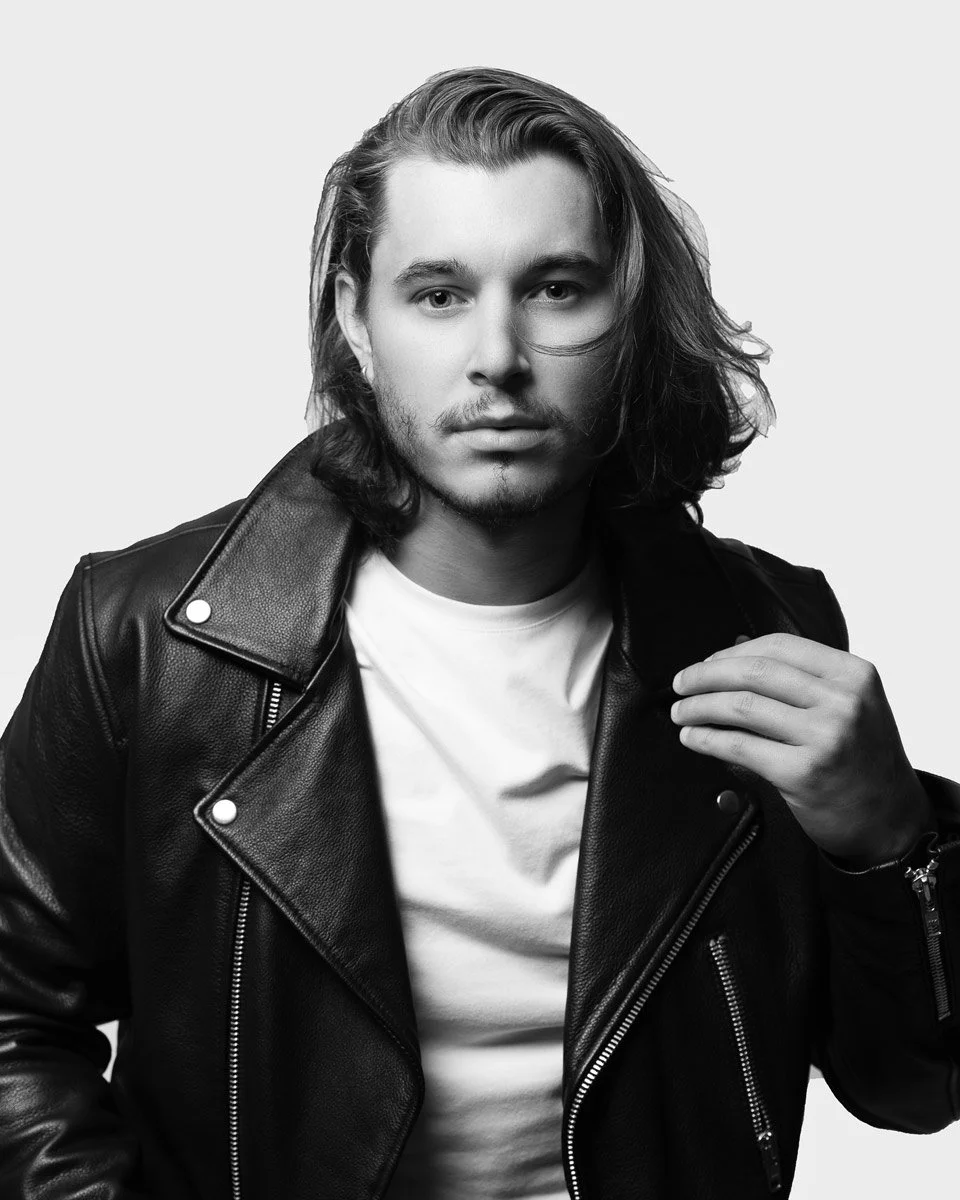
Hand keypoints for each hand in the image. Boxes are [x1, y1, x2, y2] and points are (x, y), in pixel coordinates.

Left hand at [670, 633, 936, 863]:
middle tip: (680, 685)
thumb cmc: (861, 758)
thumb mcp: (848, 705)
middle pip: (754, 672)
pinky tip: (691, 737)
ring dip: (699, 707)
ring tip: (680, 712)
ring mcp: (825, 736)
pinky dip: (706, 738)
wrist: (892, 821)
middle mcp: (843, 701)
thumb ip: (800, 678)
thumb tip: (732, 651)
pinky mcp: (803, 773)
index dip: (731, 653)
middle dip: (705, 675)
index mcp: (854, 673)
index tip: (705, 664)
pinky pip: (738, 745)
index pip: (778, 646)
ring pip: (741, 706)